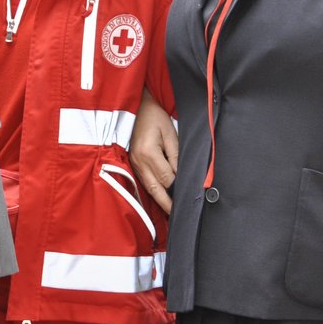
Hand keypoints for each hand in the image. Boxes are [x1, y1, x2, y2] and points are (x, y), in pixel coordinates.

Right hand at [129, 90, 177, 213]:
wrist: (136, 107)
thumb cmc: (155, 117)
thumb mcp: (170, 132)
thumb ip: (176, 155)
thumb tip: (180, 175)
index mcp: (148, 153)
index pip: (167, 178)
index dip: (178, 187)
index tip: (190, 196)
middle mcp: (139, 162)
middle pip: (155, 189)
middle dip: (167, 204)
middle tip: (178, 216)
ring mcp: (133, 164)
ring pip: (148, 188)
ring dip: (160, 200)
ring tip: (170, 212)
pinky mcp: (132, 163)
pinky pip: (143, 182)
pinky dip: (153, 192)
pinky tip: (160, 198)